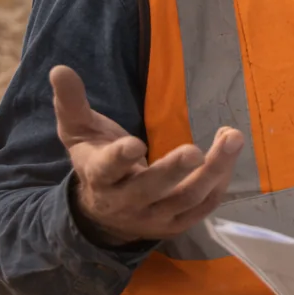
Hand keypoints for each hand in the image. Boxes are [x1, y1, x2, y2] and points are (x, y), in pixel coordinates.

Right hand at [50, 64, 243, 245]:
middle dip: (174, 170)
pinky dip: (219, 183)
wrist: (102, 213)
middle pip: (152, 189)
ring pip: (186, 198)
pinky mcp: (175, 224)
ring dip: (214, 171)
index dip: (121, 158)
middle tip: (196, 150)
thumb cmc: (95, 161)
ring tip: (232, 139)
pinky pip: (202, 207)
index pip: (107, 169)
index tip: (136, 144)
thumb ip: (71, 102)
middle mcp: (125, 202)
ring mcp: (153, 217)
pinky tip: (229, 156)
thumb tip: (60, 69)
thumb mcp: (78, 131)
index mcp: (98, 176)